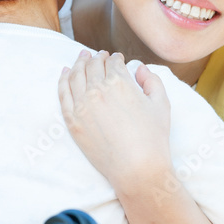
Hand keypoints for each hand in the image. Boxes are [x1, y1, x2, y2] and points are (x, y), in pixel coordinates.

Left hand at [58, 49, 170, 190]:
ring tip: (81, 57)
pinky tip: (65, 73)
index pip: (113, 62)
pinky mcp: (72, 121)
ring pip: (76, 75)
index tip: (116, 58)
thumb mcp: (161, 104)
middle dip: (97, 58)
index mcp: (120, 82)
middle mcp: (98, 89)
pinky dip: (63, 80)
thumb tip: (139, 68)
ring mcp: (82, 105)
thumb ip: (152, 80)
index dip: (115, 58)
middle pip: (93, 66)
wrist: (137, 168)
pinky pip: (63, 94)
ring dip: (79, 63)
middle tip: (98, 55)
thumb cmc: (153, 138)